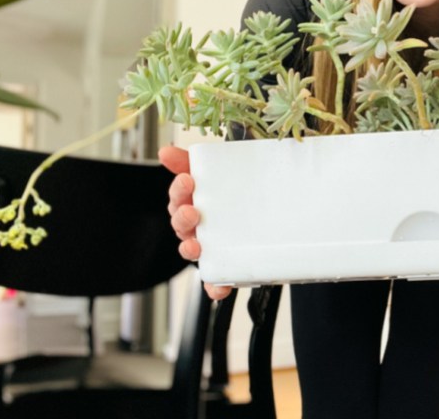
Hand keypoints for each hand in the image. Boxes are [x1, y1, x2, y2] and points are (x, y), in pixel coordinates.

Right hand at [159, 145, 232, 300]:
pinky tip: (220, 288)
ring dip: (190, 249)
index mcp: (194, 204)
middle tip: (192, 211)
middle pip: (181, 225)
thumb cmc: (236, 195)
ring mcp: (210, 248)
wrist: (273, 220)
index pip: (178, 198)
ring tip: (195, 246)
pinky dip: (215, 287)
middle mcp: (198, 227)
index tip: (187, 180)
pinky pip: (216, 281)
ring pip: (192, 251)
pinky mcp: (225, 268)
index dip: (179, 191)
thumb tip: (165, 151)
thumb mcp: (220, 172)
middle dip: (182, 218)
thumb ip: (192, 161)